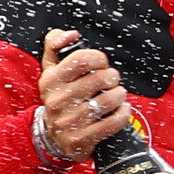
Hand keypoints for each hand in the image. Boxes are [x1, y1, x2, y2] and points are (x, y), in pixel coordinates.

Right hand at [34, 29, 132, 164]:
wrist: (54, 136)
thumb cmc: (59, 95)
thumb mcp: (51, 69)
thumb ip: (56, 44)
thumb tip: (71, 34)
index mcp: (50, 80)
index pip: (82, 59)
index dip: (99, 58)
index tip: (101, 64)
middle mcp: (57, 101)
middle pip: (100, 78)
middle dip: (113, 76)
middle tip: (112, 80)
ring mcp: (69, 121)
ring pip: (109, 99)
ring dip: (120, 95)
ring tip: (116, 94)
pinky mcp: (82, 139)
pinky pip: (113, 122)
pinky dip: (123, 113)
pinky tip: (120, 109)